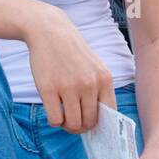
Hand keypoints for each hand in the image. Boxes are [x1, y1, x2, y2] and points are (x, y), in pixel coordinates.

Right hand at [23, 4, 116, 132]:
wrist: (50, 31)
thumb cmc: (73, 52)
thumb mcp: (95, 67)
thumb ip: (98, 90)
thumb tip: (96, 122)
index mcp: (105, 79)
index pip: (110, 115)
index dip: (101, 125)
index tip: (92, 125)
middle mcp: (89, 84)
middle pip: (90, 123)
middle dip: (82, 127)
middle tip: (74, 121)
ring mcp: (68, 87)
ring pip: (73, 124)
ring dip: (68, 126)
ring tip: (64, 116)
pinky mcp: (48, 89)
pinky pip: (55, 119)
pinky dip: (55, 121)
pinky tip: (53, 110)